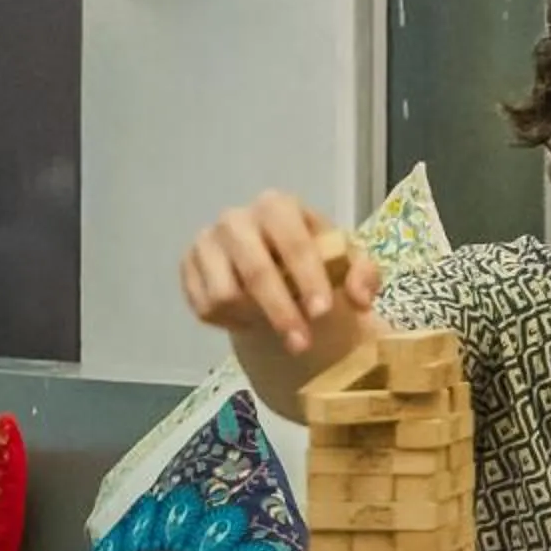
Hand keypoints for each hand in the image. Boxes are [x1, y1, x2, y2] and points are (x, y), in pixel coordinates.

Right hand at [178, 191, 373, 355]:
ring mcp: (206, 242)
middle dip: (281, 311)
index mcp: (277, 206)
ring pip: (225, 294)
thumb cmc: (314, 261)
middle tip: (302, 345)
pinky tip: (249, 317)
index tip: (323, 313)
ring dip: (254, 319)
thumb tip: (360, 299)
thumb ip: (362, 276)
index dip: (309, 278)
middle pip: (255, 271)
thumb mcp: (347, 264)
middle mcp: (236, 218)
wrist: (274, 271)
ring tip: (274, 323)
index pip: (293, 242)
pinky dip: (231, 322)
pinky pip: (205, 307)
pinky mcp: (187, 267)